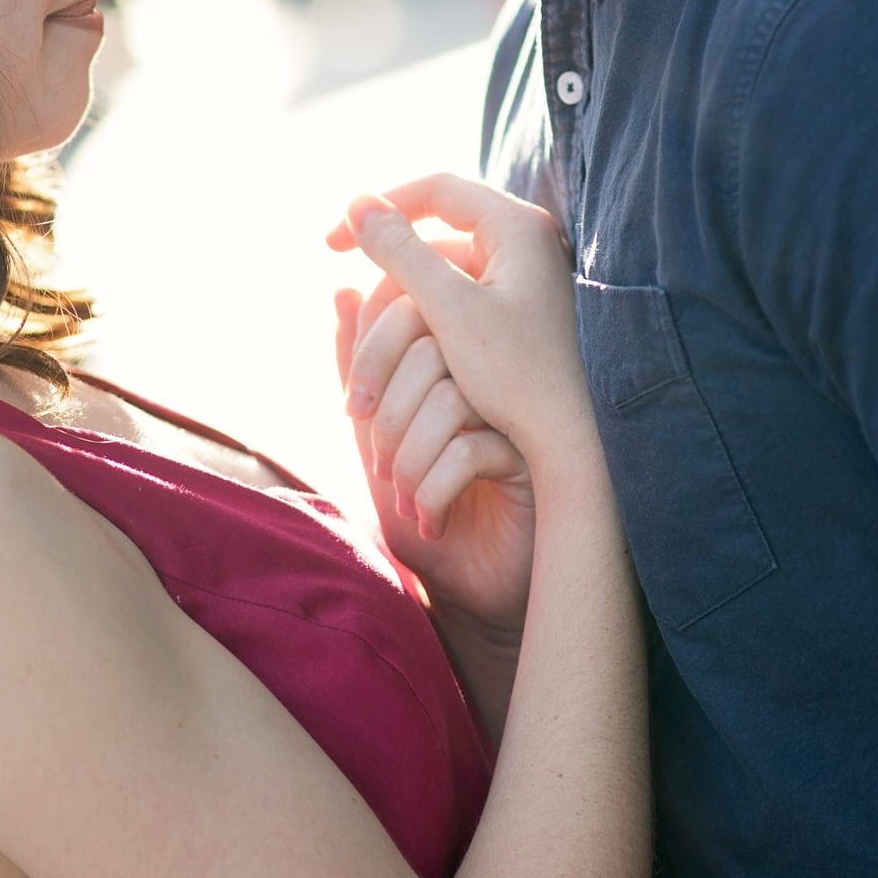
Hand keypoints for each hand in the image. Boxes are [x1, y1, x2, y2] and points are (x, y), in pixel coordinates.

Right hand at [327, 175, 593, 478]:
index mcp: (517, 227)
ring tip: (366, 327)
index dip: (379, 209)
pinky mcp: (516, 311)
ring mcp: (523, 277)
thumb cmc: (514, 375)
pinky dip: (421, 316)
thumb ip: (401, 252)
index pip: (436, 189)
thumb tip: (358, 202)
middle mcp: (525, 242)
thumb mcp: (449, 309)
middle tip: (342, 288)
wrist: (564, 442)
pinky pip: (455, 297)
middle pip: (436, 231)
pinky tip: (395, 345)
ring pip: (441, 270)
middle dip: (386, 264)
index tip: (333, 244)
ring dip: (400, 296)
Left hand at [334, 279, 535, 634]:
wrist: (467, 585)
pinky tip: (433, 520)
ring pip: (449, 399)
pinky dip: (433, 491)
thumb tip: (342, 293)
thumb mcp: (376, 431)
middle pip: (430, 347)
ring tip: (404, 498)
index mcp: (459, 353)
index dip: (370, 352)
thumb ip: (359, 364)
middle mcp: (495, 372)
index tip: (354, 411)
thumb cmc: (424, 500)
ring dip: (407, 459)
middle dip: (386, 414)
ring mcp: (520, 412)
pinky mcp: (534, 458)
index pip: (411, 308)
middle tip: (377, 463)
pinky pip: (471, 451)